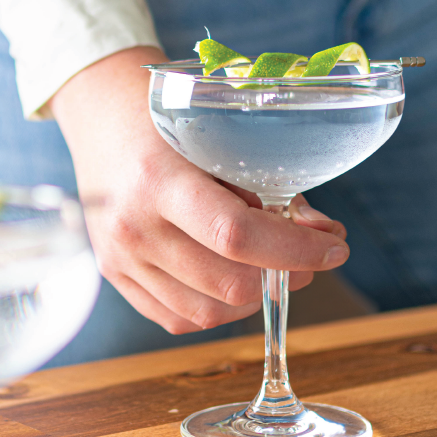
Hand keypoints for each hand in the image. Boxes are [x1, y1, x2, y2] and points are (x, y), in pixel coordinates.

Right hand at [51, 46, 349, 333]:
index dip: (296, 252)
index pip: (238, 236)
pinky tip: (230, 276)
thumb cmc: (166, 122)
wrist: (101, 117)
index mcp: (159, 180)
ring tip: (267, 266)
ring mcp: (120, 258)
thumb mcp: (221, 140)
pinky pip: (178, 319)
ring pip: (208, 313)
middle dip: (283, 276)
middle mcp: (134, 226)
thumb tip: (326, 234)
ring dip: (254, 298)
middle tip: (306, 257)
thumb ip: (273, 190)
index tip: (334, 249)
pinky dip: (218, 307)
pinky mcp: (114, 277)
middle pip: (229, 284)